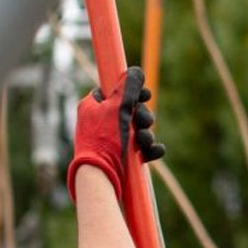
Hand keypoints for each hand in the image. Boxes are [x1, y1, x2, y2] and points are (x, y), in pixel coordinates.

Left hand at [67, 66, 164, 201]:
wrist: (100, 176)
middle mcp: (100, 121)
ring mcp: (110, 140)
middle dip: (143, 116)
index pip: (113, 90)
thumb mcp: (118, 108)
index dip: (131, 91)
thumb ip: (128, 88)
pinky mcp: (121, 157)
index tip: (144, 95)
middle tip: (144, 121)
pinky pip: (141, 148)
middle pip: (130, 110)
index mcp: (93, 106)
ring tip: (144, 141)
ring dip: (147, 134)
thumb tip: (136, 71)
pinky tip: (154, 151)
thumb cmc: (104, 141)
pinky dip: (150, 149)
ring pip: (137, 130)